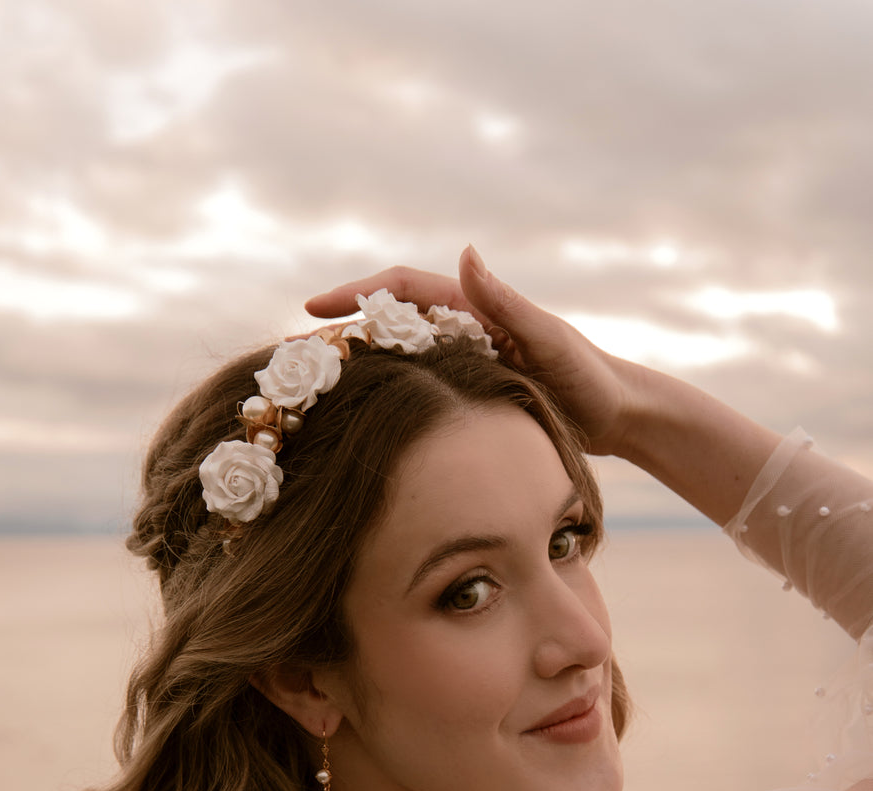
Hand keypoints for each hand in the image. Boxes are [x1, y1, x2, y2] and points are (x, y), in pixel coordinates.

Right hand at [305, 246, 636, 453]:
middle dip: (338, 336)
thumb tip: (467, 252)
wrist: (617, 415)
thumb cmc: (589, 377)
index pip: (402, 290)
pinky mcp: (466, 395)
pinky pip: (413, 391)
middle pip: (387, 325)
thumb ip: (509, 302)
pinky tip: (355, 423)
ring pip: (394, 361)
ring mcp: (461, 363)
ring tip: (306, 394)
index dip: (355, 295)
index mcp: (474, 309)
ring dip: (353, 370)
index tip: (311, 310)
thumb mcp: (549, 340)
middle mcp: (461, 331)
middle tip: (288, 359)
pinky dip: (381, 399)